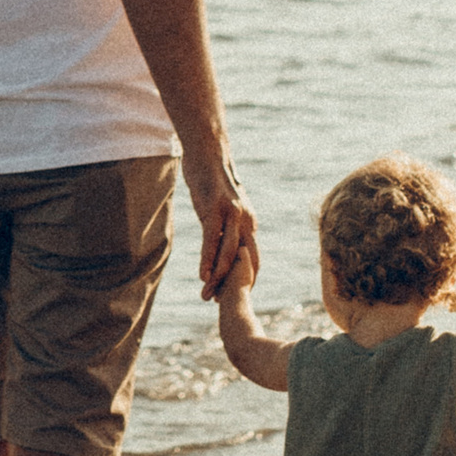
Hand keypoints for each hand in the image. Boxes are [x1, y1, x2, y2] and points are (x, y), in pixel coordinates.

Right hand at [186, 155, 255, 301]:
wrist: (209, 152)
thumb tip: (218, 240)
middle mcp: (246, 220)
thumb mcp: (223, 206)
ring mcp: (232, 215)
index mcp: (249, 222)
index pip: (252, 258)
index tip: (235, 296)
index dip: (245, 279)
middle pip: (244, 261)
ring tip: (208, 295)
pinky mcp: (215, 209)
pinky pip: (212, 240)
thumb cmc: (213, 178)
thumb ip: (224, 224)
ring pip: (228, 254)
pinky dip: (208, 260)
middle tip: (221, 304)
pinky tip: (203, 275)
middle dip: (234, 285)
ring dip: (219, 278)